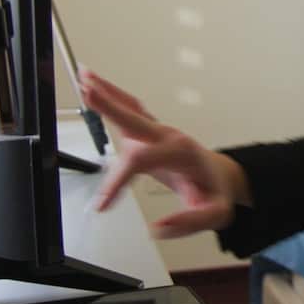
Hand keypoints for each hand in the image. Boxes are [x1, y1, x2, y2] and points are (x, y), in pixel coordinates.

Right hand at [79, 68, 249, 238]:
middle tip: (89, 92)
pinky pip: (130, 108)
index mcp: (180, 153)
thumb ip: (191, 221)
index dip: (118, 181)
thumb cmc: (215, 192)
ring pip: (131, 107)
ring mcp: (160, 130)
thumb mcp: (215, 213)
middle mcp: (169, 136)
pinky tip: (94, 84)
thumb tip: (159, 227)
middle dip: (111, 107)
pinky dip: (112, 95)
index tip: (102, 204)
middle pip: (135, 118)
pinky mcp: (152, 130)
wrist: (219, 176)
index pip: (141, 161)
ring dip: (108, 91)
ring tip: (84, 76)